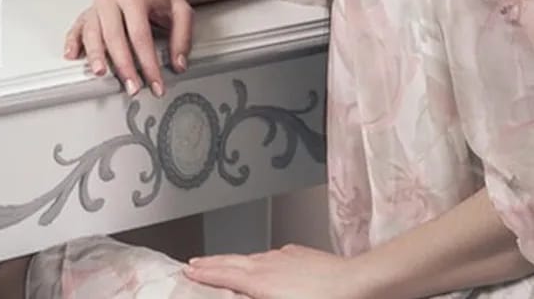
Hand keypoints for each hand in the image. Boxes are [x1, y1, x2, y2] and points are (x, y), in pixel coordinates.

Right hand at [63, 0, 192, 96]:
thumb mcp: (181, 10)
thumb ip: (182, 37)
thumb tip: (178, 63)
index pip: (140, 35)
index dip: (148, 63)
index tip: (155, 83)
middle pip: (114, 36)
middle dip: (124, 66)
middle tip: (133, 87)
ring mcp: (97, 6)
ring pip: (92, 33)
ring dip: (96, 56)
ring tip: (101, 73)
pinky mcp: (88, 13)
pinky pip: (77, 27)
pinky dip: (73, 41)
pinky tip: (73, 54)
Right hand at [183, 245, 368, 298]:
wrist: (360, 284)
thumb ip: (255, 297)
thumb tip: (239, 292)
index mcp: (261, 282)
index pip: (225, 276)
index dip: (205, 274)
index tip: (188, 271)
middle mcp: (269, 264)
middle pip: (232, 262)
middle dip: (211, 263)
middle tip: (194, 263)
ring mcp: (284, 256)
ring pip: (251, 257)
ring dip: (233, 261)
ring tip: (222, 264)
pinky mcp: (301, 254)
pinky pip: (271, 255)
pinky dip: (258, 259)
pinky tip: (264, 263)